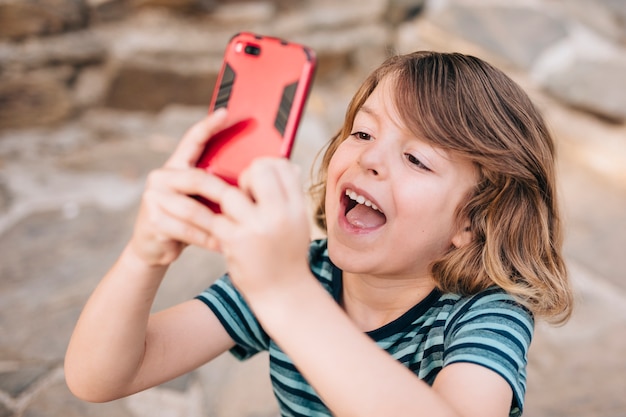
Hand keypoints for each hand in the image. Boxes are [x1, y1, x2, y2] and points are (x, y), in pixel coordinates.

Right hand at [129, 109, 230, 266]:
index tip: (226, 112)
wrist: (153, 247)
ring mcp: (153, 198)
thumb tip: (250, 175)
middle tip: (245, 202)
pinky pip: (187, 229)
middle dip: (223, 192)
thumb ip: (212, 187)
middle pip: (196, 178)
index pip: (191, 140)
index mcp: (174, 166)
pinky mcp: (152, 220)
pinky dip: (208, 238)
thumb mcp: (199, 199)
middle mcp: (160, 177)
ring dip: (217, 223)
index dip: (208, 126)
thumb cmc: (185, 221)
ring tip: (237, 230)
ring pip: (193, 209)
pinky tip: (222, 245)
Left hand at [206, 158, 311, 298]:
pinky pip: (216, 218)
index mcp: (297, 208)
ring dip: (227, 204)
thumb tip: (289, 165)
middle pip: (258, 170)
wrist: (283, 294)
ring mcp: (256, 227)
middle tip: (244, 195)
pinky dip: (217, 224)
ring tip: (234, 217)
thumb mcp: (298, 224)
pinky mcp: (234, 241)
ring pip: (230, 194)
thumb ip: (291, 196)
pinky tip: (225, 234)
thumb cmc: (288, 255)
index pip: (283, 166)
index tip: (260, 181)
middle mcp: (280, 215)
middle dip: (246, 177)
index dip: (268, 166)